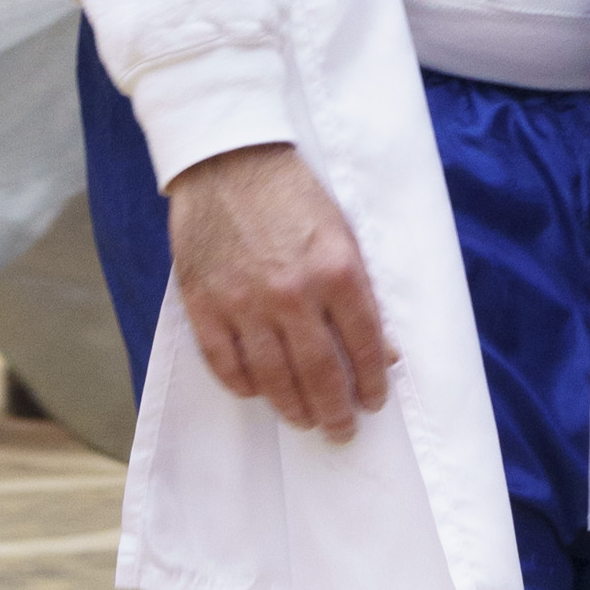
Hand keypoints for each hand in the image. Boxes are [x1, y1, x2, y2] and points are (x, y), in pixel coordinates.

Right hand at [166, 141, 393, 436]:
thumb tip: (386, 353)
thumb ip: (361, 293)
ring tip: (304, 420)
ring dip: (293, 408)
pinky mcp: (203, 303)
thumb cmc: (292, 193)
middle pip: (320, 374)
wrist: (226, 158)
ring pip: (273, 378)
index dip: (371, 382)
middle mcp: (293, 293)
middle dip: (335, 412)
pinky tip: (257, 391)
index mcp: (337, 270)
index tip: (373, 402)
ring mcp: (244, 301)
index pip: (364, 346)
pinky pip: (224, 364)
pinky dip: (243, 385)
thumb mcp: (342, 233)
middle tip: (341, 431)